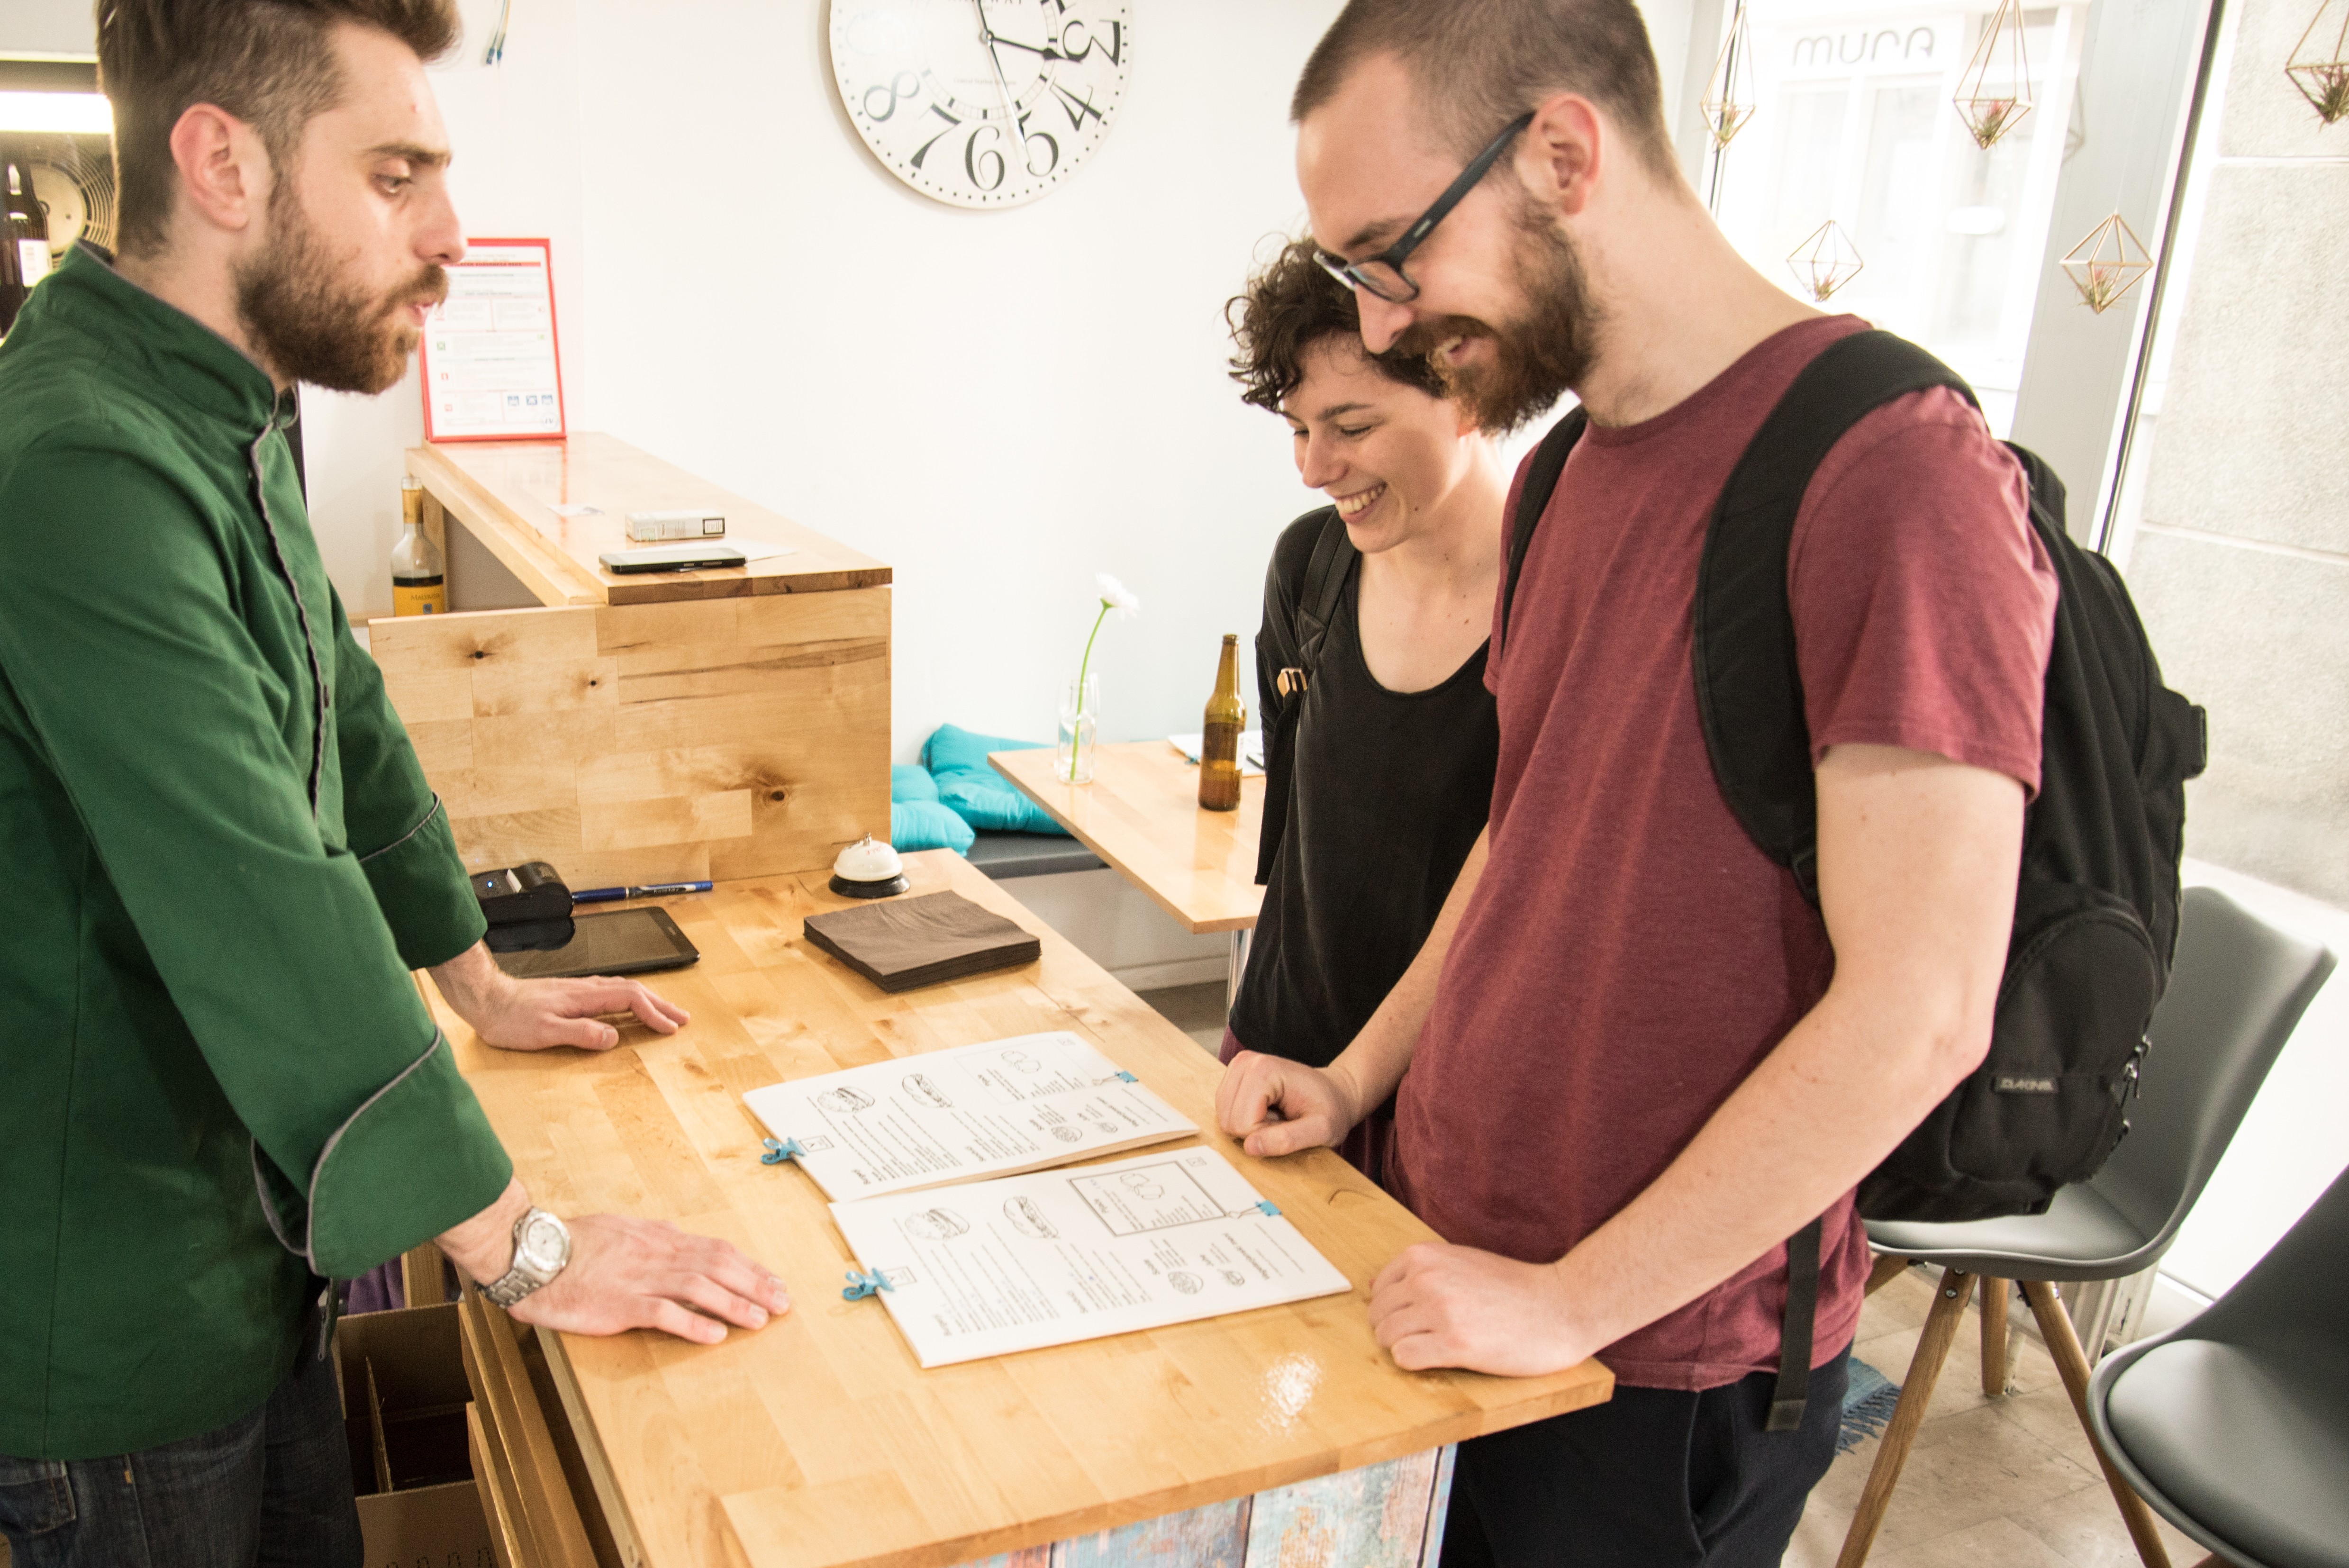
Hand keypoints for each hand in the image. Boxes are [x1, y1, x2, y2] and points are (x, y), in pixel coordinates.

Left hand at [430, 941, 687, 1051]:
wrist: (485, 999)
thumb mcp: (543, 1032)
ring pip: (623, 990)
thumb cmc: (509, 1018)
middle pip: (633, 990)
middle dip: (660, 1004)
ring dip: (648, 1000)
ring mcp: (578, 990)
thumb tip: (613, 1038)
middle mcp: (584, 988)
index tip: (669, 1028)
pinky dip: (629, 999)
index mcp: (583, 996)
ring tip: (664, 1012)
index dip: (653, 1013)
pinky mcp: (570, 994)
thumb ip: (580, 1034)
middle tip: (682, 1018)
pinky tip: (628, 1006)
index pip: (630, 1000)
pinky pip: (610, 993)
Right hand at [507, 1213, 790, 1344]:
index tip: (774, 1281)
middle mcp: (657, 1255)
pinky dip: (693, 1323)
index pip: (717, 1250)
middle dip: (755, 1285)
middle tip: (783, 1302)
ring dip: (734, 1304)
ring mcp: (640, 1278)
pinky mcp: (620, 1303)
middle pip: (718, 1266)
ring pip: (699, 1287)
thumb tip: (682, 1238)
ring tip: (761, 1319)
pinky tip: (715, 1335)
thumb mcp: (625, 1230)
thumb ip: (656, 1237)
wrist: (536, 1254)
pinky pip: (663, 1313)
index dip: (750, 1267)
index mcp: (661, 1239)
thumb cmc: (576, 1244)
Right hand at [1214, 1049, 1360, 1157]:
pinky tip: (1267, 1112)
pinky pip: (1226, 1115)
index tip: (1288, 1123)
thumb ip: (1288, 1139)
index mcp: (1262, 1070)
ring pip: (1224, 1119)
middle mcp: (1244, 1063)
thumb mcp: (1322, 1129)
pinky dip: (1246, 1121)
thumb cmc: (1331, 1108)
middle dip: (1256, 1131)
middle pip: (1228, 1121)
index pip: (1241, 1124)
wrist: (1334, 1092)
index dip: (1266, 1135)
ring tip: (1277, 1115)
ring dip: (1251, 1127)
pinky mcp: (1233, 1079)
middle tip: (1283, 1121)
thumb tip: (1250, 1147)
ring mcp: (1236, 1069)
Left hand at [1368, 1243, 1592, 1374]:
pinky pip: (1404, 1357)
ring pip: (1386, 1337)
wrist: (1562, 1305)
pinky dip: (1415, 1362)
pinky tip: (1442, 1357)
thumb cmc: (1516, 1287)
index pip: (1379, 1289)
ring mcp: (1440, 1311)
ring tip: (1436, 1347)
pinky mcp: (1455, 1344)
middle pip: (1378, 1315)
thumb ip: (1425, 1271)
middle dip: (1396, 1330)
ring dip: (1405, 1347)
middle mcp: (1427, 1279)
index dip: (1394, 1309)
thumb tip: (1379, 1290)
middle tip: (1427, 1338)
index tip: (1418, 1318)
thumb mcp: (1463, 1262)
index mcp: (1426, 1256)